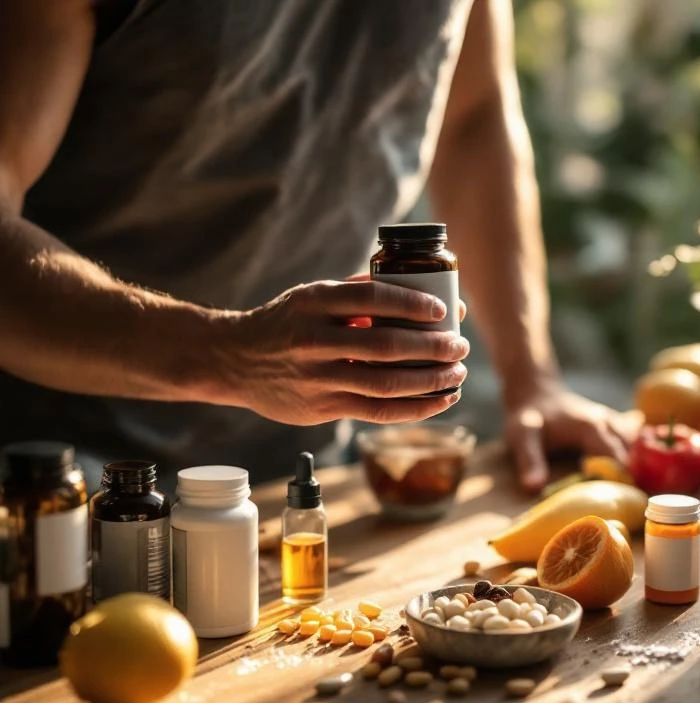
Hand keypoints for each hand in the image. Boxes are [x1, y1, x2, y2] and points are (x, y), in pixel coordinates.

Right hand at [220, 278, 468, 425]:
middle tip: (461, 346)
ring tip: (458, 374)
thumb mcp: (310, 296)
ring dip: (431, 380)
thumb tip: (418, 288)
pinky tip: (440, 400)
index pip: (372, 299)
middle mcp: (314, 340)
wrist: (233, 361)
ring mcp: (317, 378)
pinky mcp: (322, 408)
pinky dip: (415, 408)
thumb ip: (356, 290)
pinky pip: (378, 411)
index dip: (413, 304)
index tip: (443, 310)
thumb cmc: (285, 323)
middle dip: (433, 347)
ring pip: (386, 384)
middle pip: (386, 345)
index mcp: (314, 302)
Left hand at [503, 378, 638, 491]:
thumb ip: (530, 460)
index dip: (621, 482)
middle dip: (635, 478)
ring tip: (637, 490)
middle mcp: (608, 423)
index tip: (622, 503)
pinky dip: (640, 452)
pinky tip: (643, 466)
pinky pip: (635, 438)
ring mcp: (613, 421)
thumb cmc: (529, 416)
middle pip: (633, 454)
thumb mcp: (522, 437)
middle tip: (630, 504)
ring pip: (638, 446)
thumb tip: (534, 487)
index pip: (618, 460)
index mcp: (591, 428)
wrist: (536, 391)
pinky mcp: (614, 424)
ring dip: (640, 465)